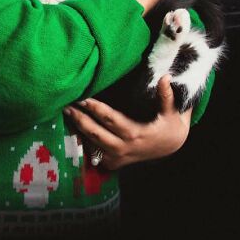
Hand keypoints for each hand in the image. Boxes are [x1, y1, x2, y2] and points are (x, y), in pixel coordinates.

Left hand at [64, 76, 191, 170]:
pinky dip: (84, 140)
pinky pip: (94, 153)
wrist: (170, 148)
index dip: (96, 109)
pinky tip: (75, 127)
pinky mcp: (114, 163)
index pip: (111, 119)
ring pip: (92, 144)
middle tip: (67, 105)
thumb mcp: (172, 112)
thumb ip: (167, 95)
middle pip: (95, 133)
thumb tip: (165, 77)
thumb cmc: (169, 126)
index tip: (84, 98)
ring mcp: (117, 158)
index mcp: (135, 133)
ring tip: (67, 113)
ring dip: (79, 129)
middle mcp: (123, 147)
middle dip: (79, 119)